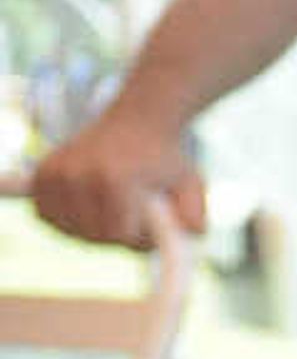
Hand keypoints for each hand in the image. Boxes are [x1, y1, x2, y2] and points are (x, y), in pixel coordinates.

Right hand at [30, 107, 203, 250]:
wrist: (138, 121)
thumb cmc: (165, 158)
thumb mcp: (191, 184)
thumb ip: (194, 214)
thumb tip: (192, 234)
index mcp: (115, 179)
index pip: (118, 236)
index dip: (139, 238)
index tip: (151, 222)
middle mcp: (78, 175)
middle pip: (92, 236)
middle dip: (117, 235)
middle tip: (135, 214)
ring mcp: (55, 173)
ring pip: (67, 230)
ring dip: (90, 229)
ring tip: (113, 207)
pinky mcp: (40, 174)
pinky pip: (44, 215)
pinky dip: (64, 219)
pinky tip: (86, 205)